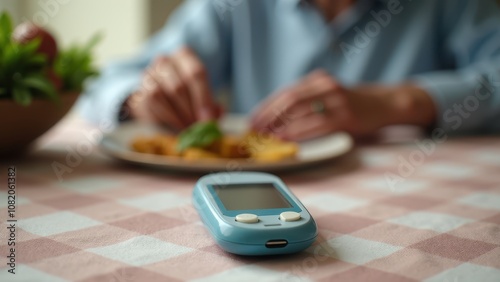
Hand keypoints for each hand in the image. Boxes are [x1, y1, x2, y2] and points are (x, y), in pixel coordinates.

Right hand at [126, 47, 221, 129]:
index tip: (208, 118)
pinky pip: (148, 104)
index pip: (196, 73)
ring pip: (160, 95)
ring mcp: (148, 74)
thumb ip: (211, 106)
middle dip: (190, 111)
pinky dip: (163, 118)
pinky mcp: (139, 90)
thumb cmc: (189, 96)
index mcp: (185, 55)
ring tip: (187, 129)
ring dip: (176, 116)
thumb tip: (214, 116)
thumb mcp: (203, 97)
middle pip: (179, 86)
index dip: (203, 99)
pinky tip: (173, 126)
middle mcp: (165, 61)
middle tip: (198, 128)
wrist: (162, 97)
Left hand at [251, 70, 435, 140]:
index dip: (266, 107)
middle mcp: (325, 85)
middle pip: (289, 99)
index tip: (252, 119)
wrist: (383, 104)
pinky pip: (316, 124)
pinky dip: (298, 132)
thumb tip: (275, 120)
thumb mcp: (327, 95)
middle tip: (255, 130)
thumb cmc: (350, 104)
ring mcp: (337, 100)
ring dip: (280, 125)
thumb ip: (306, 102)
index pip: (285, 92)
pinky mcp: (346, 116)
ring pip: (300, 111)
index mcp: (317, 79)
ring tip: (266, 136)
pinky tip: (287, 138)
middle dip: (268, 116)